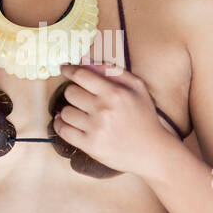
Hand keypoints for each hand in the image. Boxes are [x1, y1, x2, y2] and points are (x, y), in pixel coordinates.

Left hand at [54, 62, 173, 177]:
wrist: (152, 151)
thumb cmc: (145, 117)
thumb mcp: (138, 87)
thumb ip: (112, 71)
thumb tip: (85, 61)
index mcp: (115, 93)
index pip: (81, 75)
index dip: (69, 70)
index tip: (64, 69)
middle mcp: (104, 110)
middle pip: (70, 93)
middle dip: (73, 92)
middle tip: (80, 97)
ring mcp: (96, 129)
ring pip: (65, 112)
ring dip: (69, 111)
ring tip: (79, 113)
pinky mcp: (90, 146)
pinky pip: (63, 131)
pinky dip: (61, 125)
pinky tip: (67, 123)